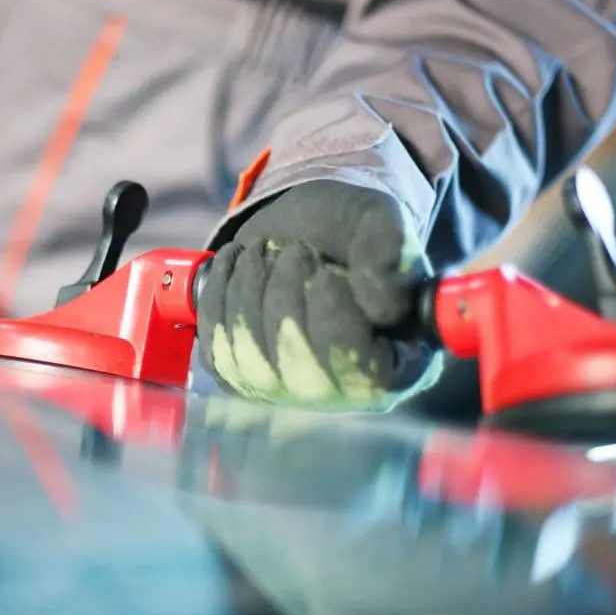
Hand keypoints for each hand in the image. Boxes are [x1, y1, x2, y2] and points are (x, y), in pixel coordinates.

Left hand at [198, 181, 442, 409]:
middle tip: (295, 250)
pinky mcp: (240, 378)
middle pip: (298, 366)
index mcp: (400, 366)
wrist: (302, 228)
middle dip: (285, 292)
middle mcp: (344, 392)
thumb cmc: (349, 232)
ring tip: (268, 252)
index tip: (323, 270)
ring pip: (251, 355)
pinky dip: (222, 293)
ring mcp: (287, 392)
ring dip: (251, 285)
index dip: (332, 315)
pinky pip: (215, 347)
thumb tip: (384, 308)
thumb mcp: (379, 222)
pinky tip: (240, 264)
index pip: (361, 370)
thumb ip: (390, 252)